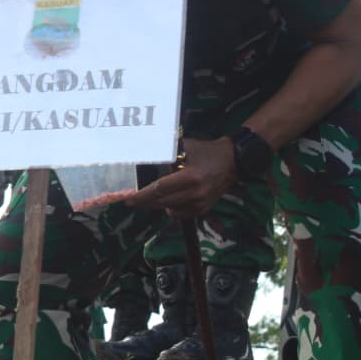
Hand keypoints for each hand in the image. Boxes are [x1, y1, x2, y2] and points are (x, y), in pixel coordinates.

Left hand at [121, 137, 236, 218]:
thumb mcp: (186, 147)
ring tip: (150, 195)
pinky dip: (170, 207)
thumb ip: (167, 153)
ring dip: (157, 204)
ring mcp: (200, 204)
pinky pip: (179, 213)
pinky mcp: (203, 210)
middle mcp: (195, 194)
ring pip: (169, 209)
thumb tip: (145, 154)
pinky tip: (168, 198)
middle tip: (129, 199)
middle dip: (144, 202)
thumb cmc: (206, 151)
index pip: (160, 189)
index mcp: (190, 178)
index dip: (142, 195)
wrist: (233, 162)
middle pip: (161, 202)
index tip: (127, 198)